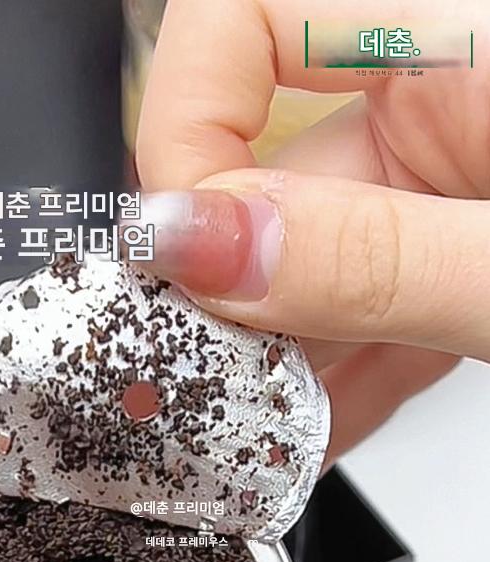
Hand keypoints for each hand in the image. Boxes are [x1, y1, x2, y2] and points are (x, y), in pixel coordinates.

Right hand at [135, 0, 487, 459]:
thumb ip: (366, 260)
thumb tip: (198, 247)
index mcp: (464, 49)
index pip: (244, 16)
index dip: (183, 124)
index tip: (183, 248)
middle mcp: (442, 103)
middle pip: (259, 172)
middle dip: (226, 294)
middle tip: (209, 383)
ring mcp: (444, 182)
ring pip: (305, 264)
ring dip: (278, 363)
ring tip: (258, 438)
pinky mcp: (451, 254)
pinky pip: (362, 308)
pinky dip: (334, 380)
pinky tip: (311, 435)